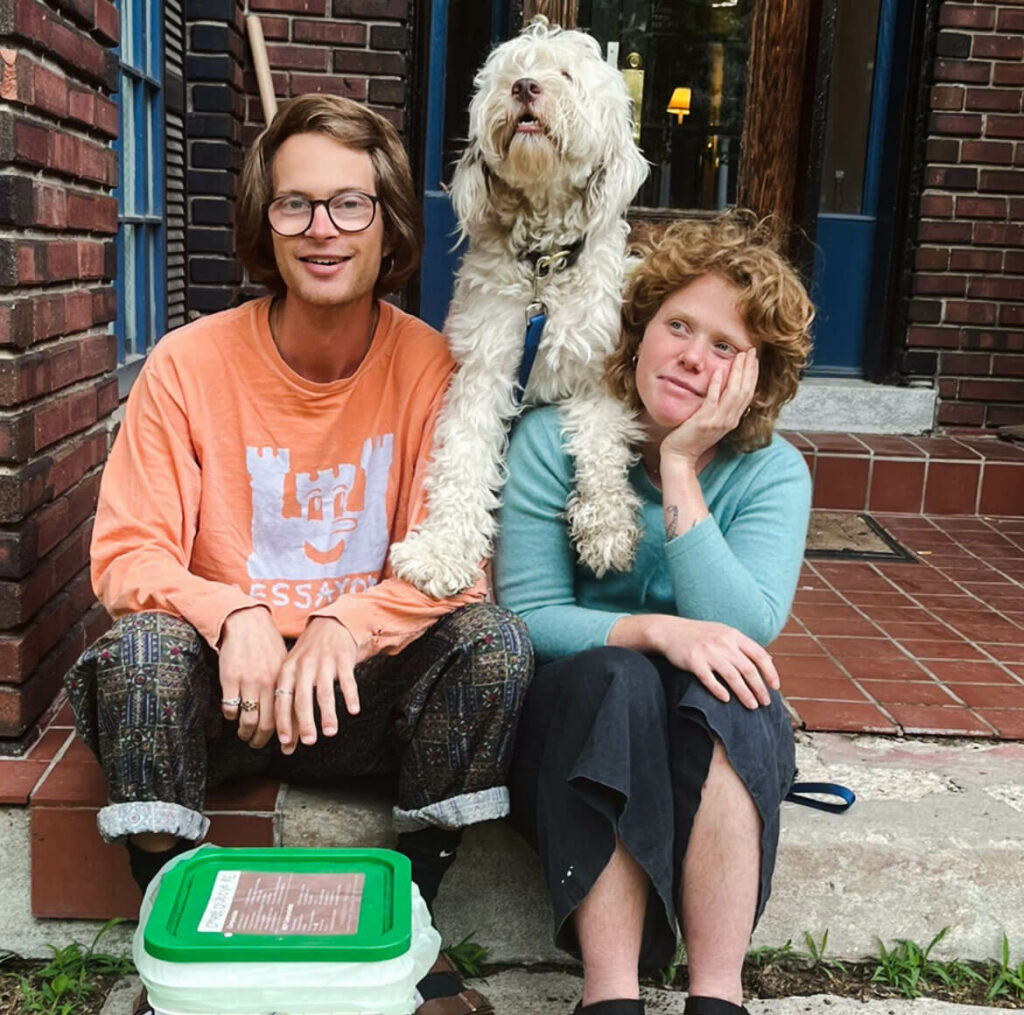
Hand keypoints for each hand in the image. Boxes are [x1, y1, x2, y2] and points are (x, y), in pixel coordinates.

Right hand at [218, 606, 287, 748]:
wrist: (246, 622)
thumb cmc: (266, 644)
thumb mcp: (283, 663)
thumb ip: (286, 685)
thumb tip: (291, 709)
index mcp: (284, 680)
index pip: (289, 714)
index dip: (288, 734)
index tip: (286, 746)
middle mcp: (268, 683)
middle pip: (268, 723)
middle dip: (262, 740)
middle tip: (257, 744)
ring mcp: (248, 681)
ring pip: (248, 720)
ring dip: (245, 733)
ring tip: (244, 734)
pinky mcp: (229, 678)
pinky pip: (230, 707)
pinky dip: (230, 717)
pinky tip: (231, 715)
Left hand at [276, 617, 359, 755]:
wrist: (330, 624)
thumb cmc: (310, 654)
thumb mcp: (293, 671)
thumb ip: (290, 701)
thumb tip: (287, 739)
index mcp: (287, 670)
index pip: (282, 701)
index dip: (284, 722)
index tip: (286, 742)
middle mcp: (304, 666)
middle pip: (302, 699)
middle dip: (305, 723)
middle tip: (308, 742)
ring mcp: (323, 662)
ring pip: (324, 693)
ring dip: (327, 714)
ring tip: (330, 732)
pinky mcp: (342, 658)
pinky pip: (347, 680)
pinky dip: (351, 696)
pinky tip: (353, 710)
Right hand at [612, 613, 777, 709]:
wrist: (669, 630)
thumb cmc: (699, 634)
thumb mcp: (723, 632)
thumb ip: (743, 645)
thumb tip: (768, 659)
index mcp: (733, 636)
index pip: (759, 654)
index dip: (770, 672)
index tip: (775, 687)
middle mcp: (723, 643)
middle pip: (748, 669)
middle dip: (759, 688)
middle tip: (765, 703)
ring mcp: (708, 652)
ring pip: (732, 676)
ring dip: (744, 693)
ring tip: (751, 706)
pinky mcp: (693, 661)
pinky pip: (709, 679)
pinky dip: (719, 690)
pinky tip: (726, 699)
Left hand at [660, 350, 758, 469]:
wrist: (681, 456)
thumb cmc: (693, 438)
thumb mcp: (712, 422)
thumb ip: (720, 407)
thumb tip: (724, 388)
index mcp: (732, 419)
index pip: (748, 393)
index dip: (753, 375)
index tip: (754, 358)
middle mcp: (729, 420)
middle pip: (745, 390)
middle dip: (749, 369)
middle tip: (751, 351)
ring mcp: (718, 421)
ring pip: (733, 393)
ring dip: (737, 373)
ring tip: (740, 356)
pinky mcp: (704, 422)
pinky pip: (712, 400)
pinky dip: (716, 385)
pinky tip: (717, 371)